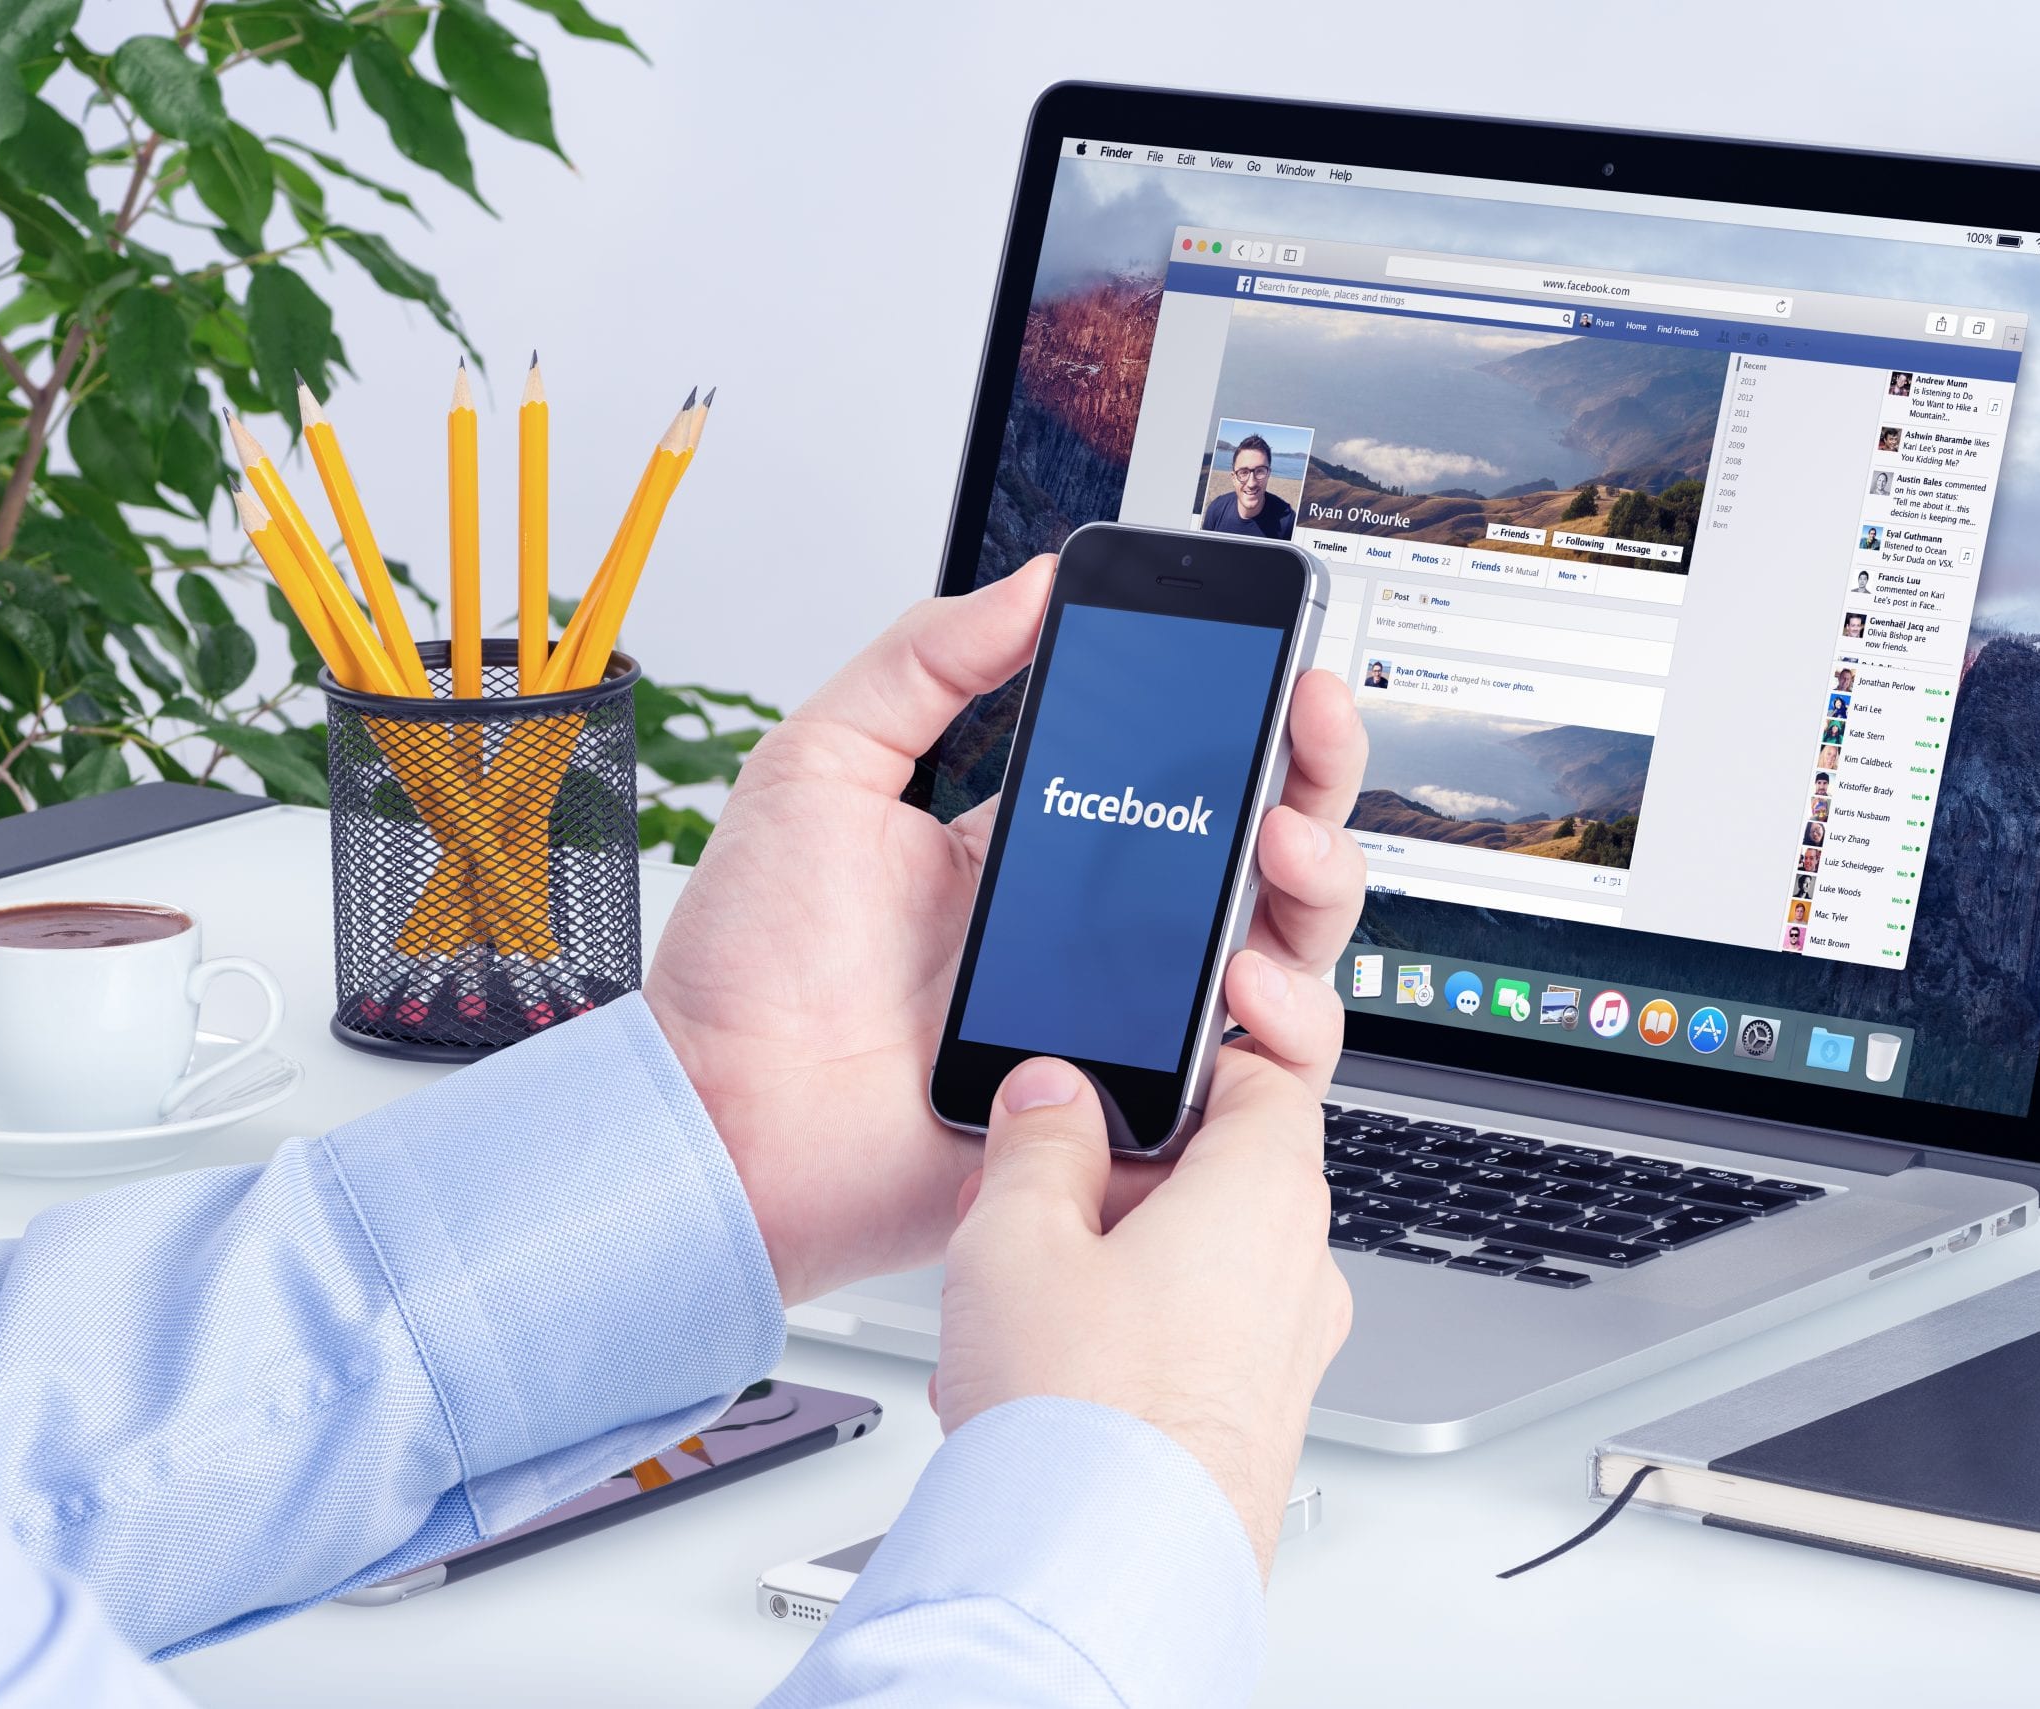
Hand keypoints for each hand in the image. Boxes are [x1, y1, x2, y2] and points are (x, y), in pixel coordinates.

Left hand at [645, 555, 1369, 1303]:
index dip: (1252, 713)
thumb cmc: (750, 968)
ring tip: (1282, 848)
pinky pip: (1254, 1086)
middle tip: (1309, 724)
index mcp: (1043, 849)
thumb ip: (923, 662)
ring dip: (1317, 887)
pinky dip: (1286, 1027)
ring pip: (1286, 956)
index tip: (1279, 655)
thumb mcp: (820, 765)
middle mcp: (1103, 936)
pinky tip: (1245, 979)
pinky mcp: (1133, 1117)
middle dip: (1314, 777)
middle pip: (1264, 852)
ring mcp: (1126, 1027)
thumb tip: (1030, 583)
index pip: (1184, 770)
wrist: (722, 1116)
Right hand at [932, 1049, 1352, 1578]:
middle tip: (1024, 1192)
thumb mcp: (1016, 1232)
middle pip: (1218, 1172)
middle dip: (1114, 1174)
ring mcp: (1284, 1356)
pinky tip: (1031, 1368)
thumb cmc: (1078, 1412)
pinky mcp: (1252, 1424)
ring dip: (1102, 1258)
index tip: (1141, 1052)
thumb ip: (1038, 1140)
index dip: (1200, 1053)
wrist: (1097, 1576)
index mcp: (1267, 1193)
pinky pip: (1189, 1341)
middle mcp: (1299, 1271)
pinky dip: (1118, 1332)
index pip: (1269, 1073)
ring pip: (1193, 1263)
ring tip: (1008, 1293)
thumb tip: (1053, 1096)